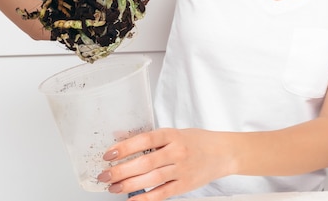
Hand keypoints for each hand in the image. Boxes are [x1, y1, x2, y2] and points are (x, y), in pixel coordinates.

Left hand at [97, 128, 234, 200]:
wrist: (224, 153)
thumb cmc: (197, 141)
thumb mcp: (175, 133)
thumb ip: (151, 139)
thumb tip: (122, 140)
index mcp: (172, 135)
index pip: (144, 140)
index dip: (125, 147)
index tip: (108, 154)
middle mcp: (177, 152)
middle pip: (145, 162)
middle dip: (121, 170)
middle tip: (104, 175)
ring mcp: (182, 170)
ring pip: (151, 179)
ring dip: (128, 185)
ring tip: (112, 187)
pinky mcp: (185, 185)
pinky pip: (162, 193)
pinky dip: (146, 198)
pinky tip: (132, 199)